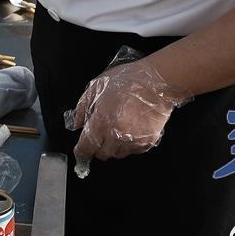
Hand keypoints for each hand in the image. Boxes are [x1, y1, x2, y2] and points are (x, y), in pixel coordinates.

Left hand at [64, 58, 190, 176]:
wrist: (156, 82)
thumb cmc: (126, 81)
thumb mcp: (96, 87)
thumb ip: (83, 107)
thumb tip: (78, 122)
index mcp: (101, 122)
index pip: (86, 147)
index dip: (81, 151)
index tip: (80, 151)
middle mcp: (116, 136)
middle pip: (102, 154)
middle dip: (97, 147)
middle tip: (100, 134)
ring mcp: (134, 141)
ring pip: (118, 154)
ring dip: (113, 146)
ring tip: (117, 129)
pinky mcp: (149, 142)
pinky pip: (134, 151)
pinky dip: (129, 144)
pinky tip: (131, 129)